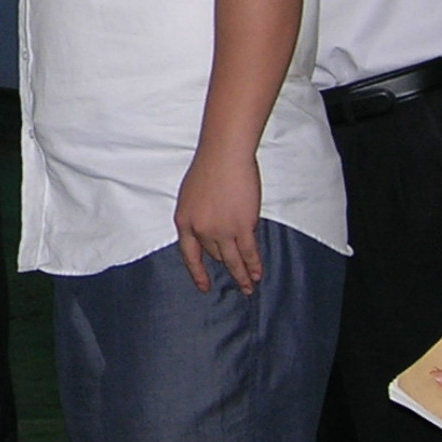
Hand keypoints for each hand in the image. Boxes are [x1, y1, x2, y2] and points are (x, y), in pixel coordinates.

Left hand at [174, 146, 262, 296]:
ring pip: (232, 260)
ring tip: (248, 287)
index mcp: (184, 221)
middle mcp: (200, 230)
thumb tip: (207, 230)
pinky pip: (248, 252)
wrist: (224, 154)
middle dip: (225, 264)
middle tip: (237, 280)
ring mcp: (221, 230)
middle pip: (214, 255)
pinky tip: (257, 273)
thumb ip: (197, 214)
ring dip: (242, 275)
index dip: (197, 273)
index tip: (204, 286)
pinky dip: (254, 265)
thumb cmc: (208, 166)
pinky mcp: (242, 226)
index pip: (189, 255)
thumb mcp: (190, 194)